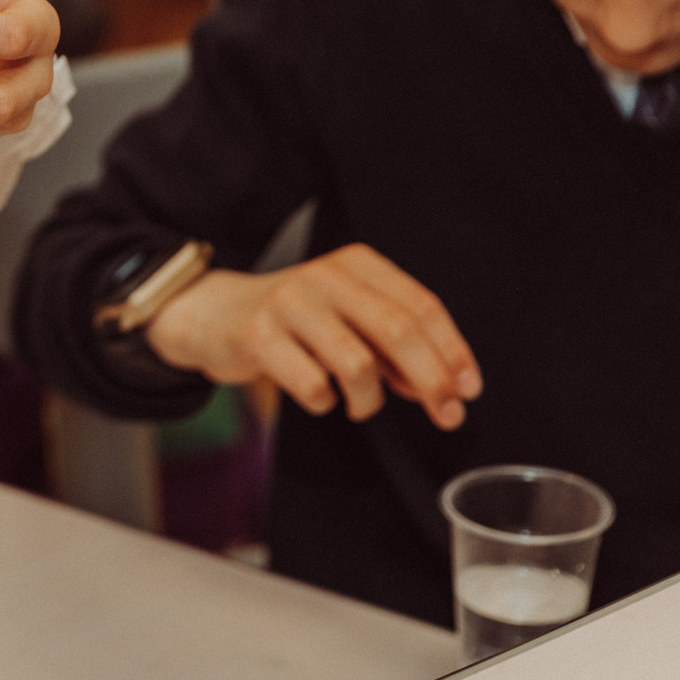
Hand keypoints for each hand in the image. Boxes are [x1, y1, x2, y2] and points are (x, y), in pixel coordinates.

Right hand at [145, 244, 483, 427]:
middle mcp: (325, 276)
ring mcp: (289, 303)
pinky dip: (325, 402)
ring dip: (370, 400)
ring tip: (361, 405)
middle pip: (399, 331)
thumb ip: (394, 344)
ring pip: (358, 363)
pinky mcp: (258, 335)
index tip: (468, 388)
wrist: (212, 314)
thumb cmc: (292, 320)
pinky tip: (319, 395)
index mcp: (356, 264)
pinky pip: (313, 386)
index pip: (421, 305)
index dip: (452, 351)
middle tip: (446, 414)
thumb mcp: (348, 316)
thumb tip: (445, 385)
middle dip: (431, 381)